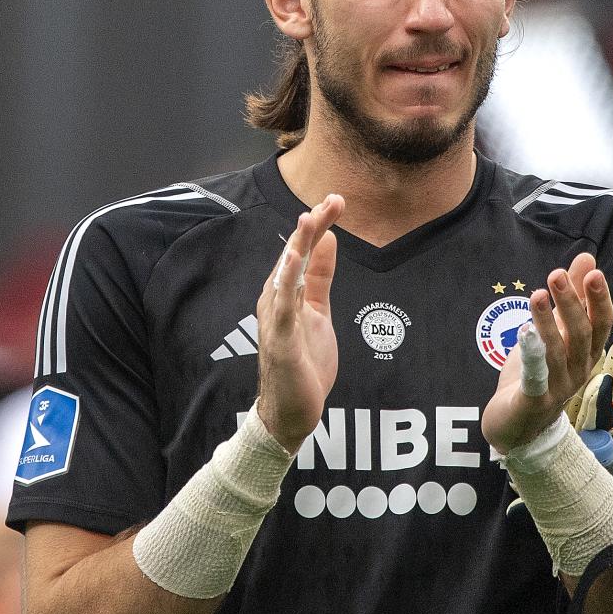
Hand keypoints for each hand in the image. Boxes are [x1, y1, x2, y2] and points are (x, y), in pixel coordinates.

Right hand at [256, 193, 343, 452]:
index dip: (318, 225)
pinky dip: (286, 282)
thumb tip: (328, 239)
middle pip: (293, 256)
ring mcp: (275, 321)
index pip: (302, 251)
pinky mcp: (279, 341)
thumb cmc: (303, 362)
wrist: (291, 413)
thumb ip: (319, 277)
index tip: (337, 200)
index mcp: (286, 293)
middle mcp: (276, 301)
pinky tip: (293, 261)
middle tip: (332, 199)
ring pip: (286, 276)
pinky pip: (281, 307)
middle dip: (312, 227)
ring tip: (309, 219)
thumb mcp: (317, 311)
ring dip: (297, 246)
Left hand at [481, 253, 612, 456]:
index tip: (594, 272)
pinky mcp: (533, 402)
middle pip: (581, 336)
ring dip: (548, 323)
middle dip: (571, 305)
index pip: (601, 324)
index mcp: (586, 352)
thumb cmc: (541, 371)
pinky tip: (525, 333)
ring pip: (556, 353)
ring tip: (537, 295)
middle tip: (557, 275)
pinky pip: (535, 379)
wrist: (518, 426)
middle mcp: (577, 370)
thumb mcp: (558, 330)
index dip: (599, 299)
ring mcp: (557, 389)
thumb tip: (588, 257)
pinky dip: (532, 357)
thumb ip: (573, 295)